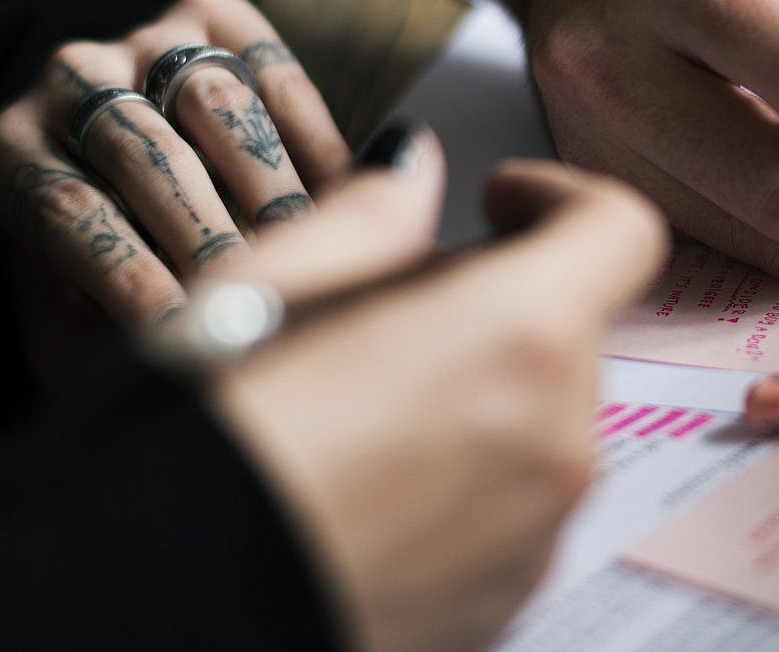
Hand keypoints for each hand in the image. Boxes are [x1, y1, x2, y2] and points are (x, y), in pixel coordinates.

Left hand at [0, 0, 350, 332]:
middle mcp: (69, 78)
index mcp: (11, 151)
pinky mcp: (214, 17)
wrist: (123, 171)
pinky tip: (344, 198)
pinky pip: (275, 70)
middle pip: (147, 151)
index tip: (182, 330)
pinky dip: (314, 137)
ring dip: (270, 187)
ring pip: (218, 102)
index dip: (129, 273)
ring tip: (307, 254)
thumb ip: (94, 344)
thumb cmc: (99, 267)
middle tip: (258, 298)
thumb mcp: (70, 317)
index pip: (69, 209)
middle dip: (211, 234)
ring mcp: (143, 39)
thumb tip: (164, 365)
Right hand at [211, 149, 666, 651]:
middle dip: (497, 303)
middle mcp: (556, 440)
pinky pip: (512, 508)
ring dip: (481, 393)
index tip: (497, 200)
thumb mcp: (266, 289)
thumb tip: (411, 171)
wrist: (158, 615)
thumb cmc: (203, 451)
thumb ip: (369, 217)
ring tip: (356, 407)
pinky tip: (363, 485)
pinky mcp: (507, 603)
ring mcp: (539, 534)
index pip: (620, 230)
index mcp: (518, 336)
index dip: (562, 198)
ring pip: (542, 422)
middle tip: (384, 311)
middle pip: (571, 331)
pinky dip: (465, 478)